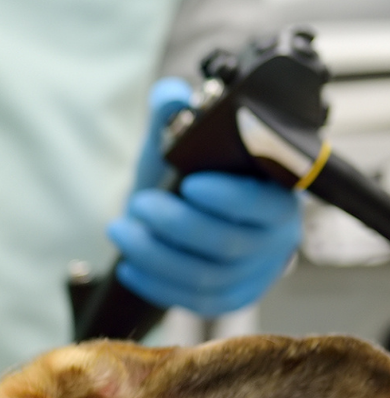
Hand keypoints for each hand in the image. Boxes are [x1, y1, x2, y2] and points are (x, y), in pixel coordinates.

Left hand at [105, 78, 302, 315]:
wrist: (183, 213)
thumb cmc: (187, 174)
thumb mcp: (176, 141)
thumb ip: (172, 114)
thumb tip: (171, 96)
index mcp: (277, 192)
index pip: (264, 203)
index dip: (229, 198)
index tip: (190, 183)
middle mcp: (276, 238)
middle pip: (228, 244)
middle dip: (176, 225)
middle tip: (138, 205)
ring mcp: (255, 273)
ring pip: (207, 277)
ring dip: (155, 254)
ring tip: (120, 230)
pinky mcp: (231, 298)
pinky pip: (194, 301)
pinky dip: (156, 283)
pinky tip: (129, 264)